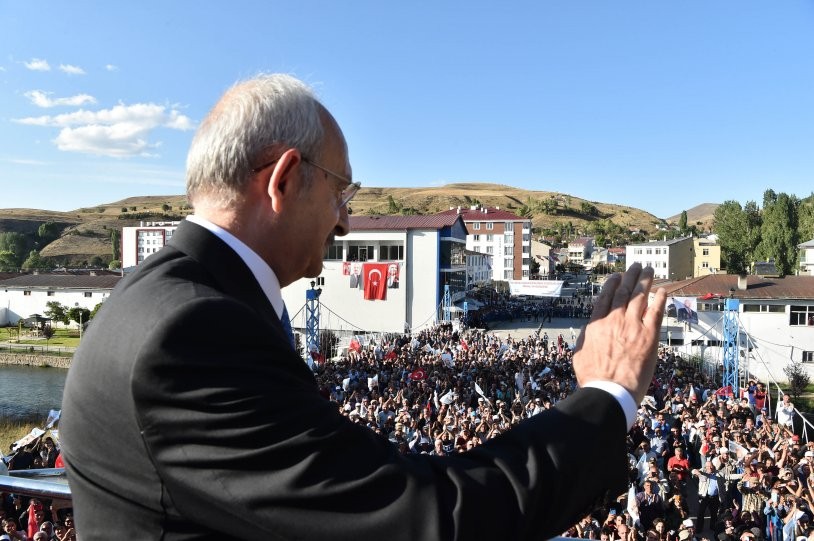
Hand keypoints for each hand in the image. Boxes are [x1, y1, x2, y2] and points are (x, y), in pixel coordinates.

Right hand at [573, 263, 665, 403]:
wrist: (609, 390)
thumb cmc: (592, 376)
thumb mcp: (580, 352)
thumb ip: (586, 336)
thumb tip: (590, 327)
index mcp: (596, 324)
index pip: (605, 297)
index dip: (612, 284)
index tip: (617, 276)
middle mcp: (614, 320)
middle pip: (623, 292)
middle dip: (630, 276)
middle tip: (636, 266)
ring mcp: (632, 326)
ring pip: (639, 297)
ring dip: (645, 281)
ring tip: (649, 270)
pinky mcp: (648, 336)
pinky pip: (656, 312)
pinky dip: (659, 299)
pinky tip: (662, 290)